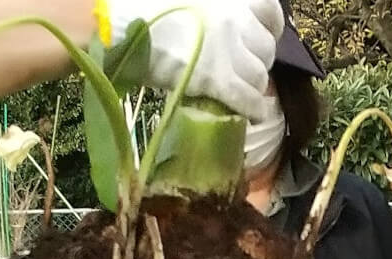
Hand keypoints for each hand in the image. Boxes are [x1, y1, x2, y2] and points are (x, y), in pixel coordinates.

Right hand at [109, 0, 281, 120]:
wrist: (122, 24)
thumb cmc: (146, 6)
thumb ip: (212, 9)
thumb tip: (222, 29)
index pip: (269, 13)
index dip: (268, 30)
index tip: (261, 39)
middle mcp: (238, 18)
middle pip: (265, 49)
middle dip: (257, 61)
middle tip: (241, 70)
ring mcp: (230, 49)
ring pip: (259, 76)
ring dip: (253, 87)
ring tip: (240, 93)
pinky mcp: (218, 78)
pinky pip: (247, 99)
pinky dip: (252, 109)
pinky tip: (251, 115)